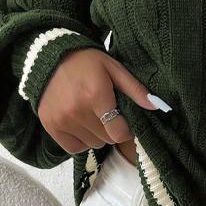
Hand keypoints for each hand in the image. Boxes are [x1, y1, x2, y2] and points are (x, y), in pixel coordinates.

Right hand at [37, 48, 162, 153]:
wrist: (50, 58)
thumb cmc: (86, 62)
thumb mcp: (114, 68)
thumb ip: (135, 88)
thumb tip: (156, 106)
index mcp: (96, 95)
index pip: (119, 132)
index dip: (127, 130)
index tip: (125, 122)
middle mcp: (77, 110)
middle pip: (107, 139)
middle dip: (113, 130)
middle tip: (108, 115)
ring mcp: (62, 120)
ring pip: (93, 144)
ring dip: (98, 135)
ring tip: (93, 116)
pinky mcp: (50, 125)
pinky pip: (74, 148)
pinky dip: (82, 140)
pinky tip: (82, 125)